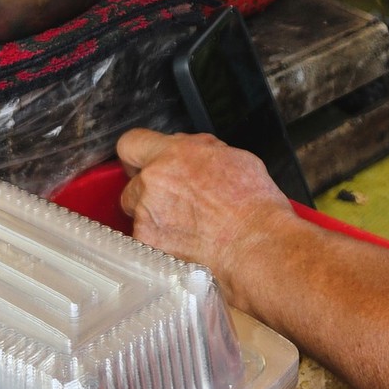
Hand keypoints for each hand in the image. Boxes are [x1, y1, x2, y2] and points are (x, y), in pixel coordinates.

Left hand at [117, 128, 296, 276]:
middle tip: (175, 202)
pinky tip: (185, 244)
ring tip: (186, 227)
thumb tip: (189, 151)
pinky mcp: (148, 245)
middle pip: (133, 183)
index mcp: (173, 155)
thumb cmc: (253, 206)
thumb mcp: (233, 157)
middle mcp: (154, 182)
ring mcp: (147, 215)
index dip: (138, 156)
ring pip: (137, 214)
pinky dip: (160, 243)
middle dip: (149, 191)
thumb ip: (199, 150)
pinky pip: (144, 240)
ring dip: (154, 218)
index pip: (132, 143)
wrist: (257, 245)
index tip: (144, 164)